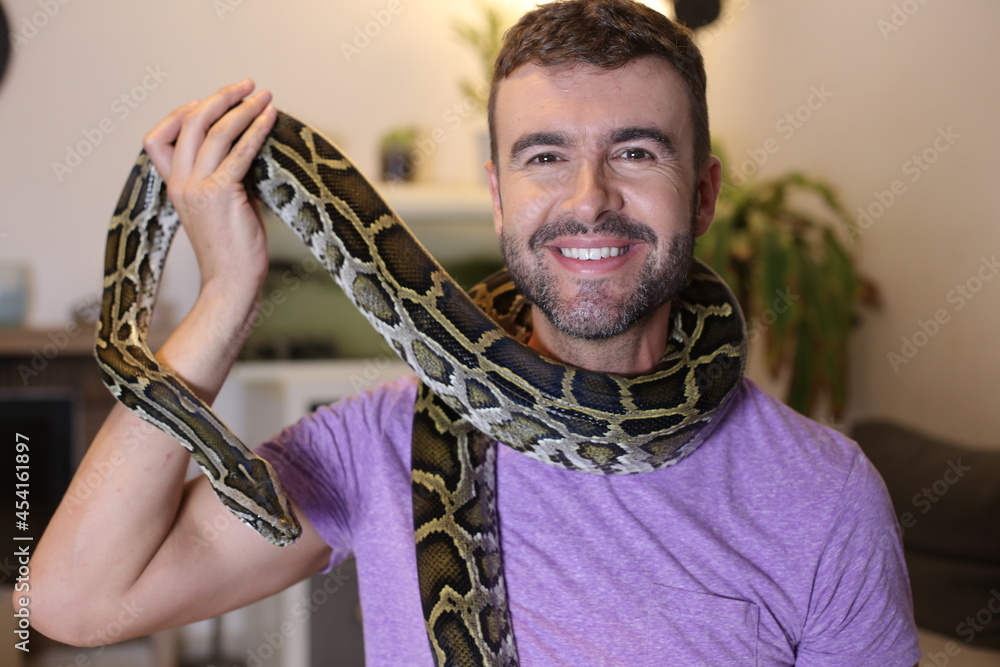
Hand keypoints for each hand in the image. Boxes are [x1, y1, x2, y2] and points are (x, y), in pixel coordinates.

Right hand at [143, 79, 277, 302]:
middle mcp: (180, 184)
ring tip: (265, 96)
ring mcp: (197, 188)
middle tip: (246, 85)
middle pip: (189, 123)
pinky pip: (239, 152)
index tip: (211, 102)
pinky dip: (256, 131)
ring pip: (215, 132)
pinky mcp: (221, 194)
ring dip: (243, 108)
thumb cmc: (233, 251)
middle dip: (220, 98)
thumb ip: (226, 178)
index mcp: (173, 187)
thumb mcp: (222, 208)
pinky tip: (271, 119)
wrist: (231, 284)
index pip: (158, 137)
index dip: (182, 114)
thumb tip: (249, 151)